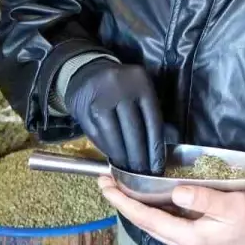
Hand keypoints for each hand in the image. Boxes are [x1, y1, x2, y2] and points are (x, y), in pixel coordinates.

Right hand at [64, 60, 164, 174]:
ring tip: (127, 170)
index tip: (157, 167)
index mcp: (141, 85)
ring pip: (114, 137)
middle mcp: (121, 91)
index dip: (156, 148)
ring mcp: (100, 100)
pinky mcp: (84, 110)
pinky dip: (107, 150)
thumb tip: (160, 148)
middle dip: (139, 158)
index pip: (152, 122)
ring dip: (122, 157)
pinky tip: (113, 157)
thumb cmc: (121, 85)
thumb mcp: (140, 89)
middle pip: (134, 132)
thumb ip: (150, 114)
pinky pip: (98, 136)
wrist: (87, 70)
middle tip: (142, 174)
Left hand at [98, 177, 244, 244]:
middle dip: (122, 202)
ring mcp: (186, 240)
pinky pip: (162, 220)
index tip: (107, 187)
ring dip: (133, 204)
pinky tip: (142, 194)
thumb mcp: (232, 205)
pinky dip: (148, 206)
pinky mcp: (192, 233)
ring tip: (117, 185)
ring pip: (151, 221)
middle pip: (144, 222)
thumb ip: (205, 199)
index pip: (147, 219)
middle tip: (104, 181)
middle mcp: (181, 242)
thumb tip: (177, 193)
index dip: (124, 203)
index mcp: (188, 237)